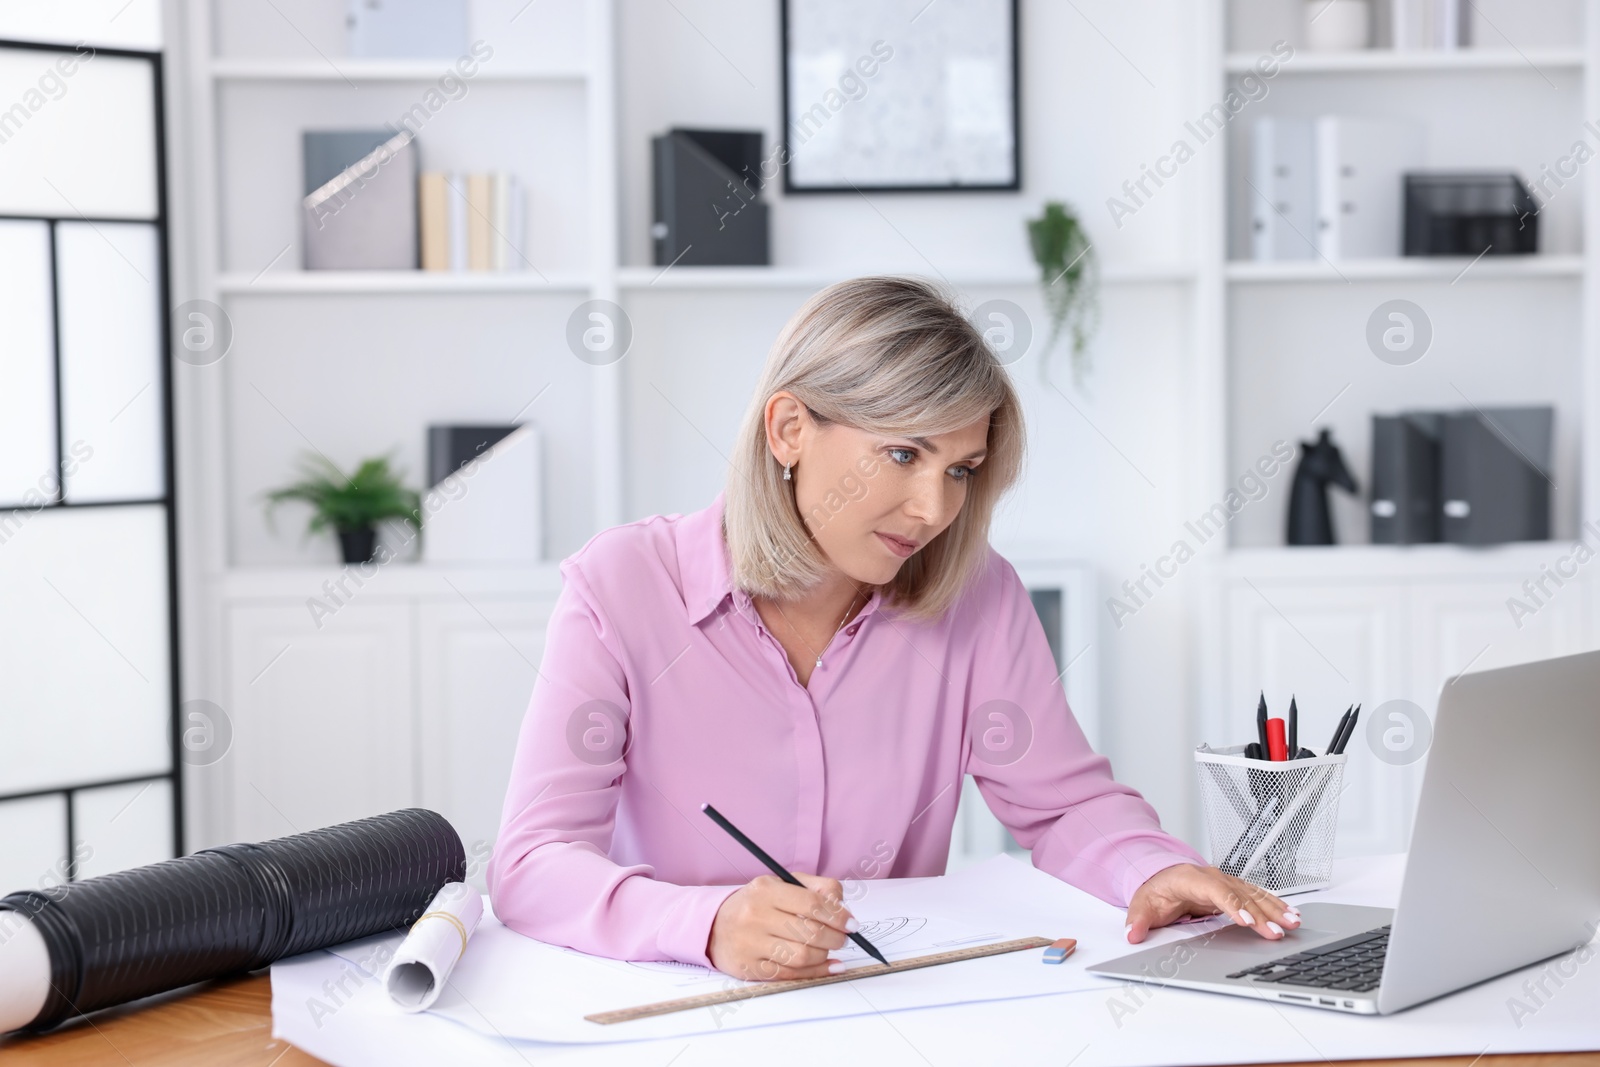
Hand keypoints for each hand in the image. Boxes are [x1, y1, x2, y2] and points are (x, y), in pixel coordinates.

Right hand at [706, 873, 855, 980]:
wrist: (714, 927)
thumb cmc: (756, 904)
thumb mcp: (781, 884)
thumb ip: (815, 888)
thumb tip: (844, 907)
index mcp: (766, 890)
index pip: (812, 904)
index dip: (839, 916)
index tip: (852, 923)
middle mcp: (756, 916)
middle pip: (810, 932)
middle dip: (835, 938)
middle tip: (843, 938)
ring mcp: (750, 944)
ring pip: (802, 956)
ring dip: (824, 955)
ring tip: (829, 949)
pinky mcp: (749, 968)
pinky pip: (790, 974)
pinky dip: (815, 972)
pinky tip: (827, 966)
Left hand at [1124, 863, 1301, 942]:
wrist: (1161, 874)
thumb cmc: (1156, 890)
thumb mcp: (1142, 903)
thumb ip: (1138, 919)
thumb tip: (1132, 933)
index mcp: (1192, 879)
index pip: (1216, 891)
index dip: (1232, 906)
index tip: (1246, 922)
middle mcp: (1214, 878)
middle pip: (1241, 896)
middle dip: (1261, 915)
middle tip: (1277, 932)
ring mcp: (1227, 882)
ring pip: (1254, 895)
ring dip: (1275, 909)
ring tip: (1294, 922)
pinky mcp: (1235, 889)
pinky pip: (1258, 896)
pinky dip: (1275, 905)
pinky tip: (1291, 914)